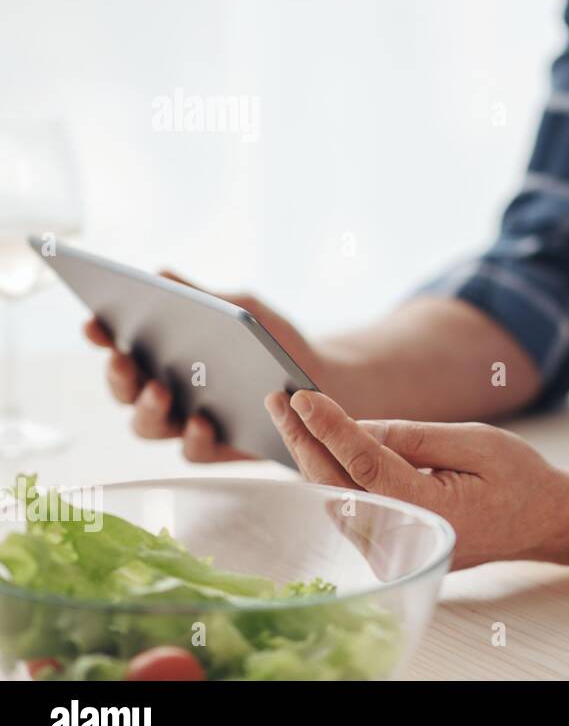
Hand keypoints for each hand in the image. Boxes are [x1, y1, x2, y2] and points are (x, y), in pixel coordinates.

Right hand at [84, 271, 335, 461]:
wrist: (317, 380)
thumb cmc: (273, 343)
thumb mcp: (244, 312)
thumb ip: (204, 298)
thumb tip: (161, 275)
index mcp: (162, 354)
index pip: (119, 345)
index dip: (100, 335)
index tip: (94, 322)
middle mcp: (163, 391)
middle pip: (124, 389)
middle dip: (117, 374)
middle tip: (122, 358)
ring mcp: (183, 423)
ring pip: (146, 425)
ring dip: (146, 409)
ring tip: (161, 389)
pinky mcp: (214, 447)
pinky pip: (192, 450)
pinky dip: (192, 437)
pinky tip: (202, 421)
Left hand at [264, 390, 568, 569]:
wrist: (540, 521)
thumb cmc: (517, 477)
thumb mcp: (476, 442)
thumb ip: (416, 438)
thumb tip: (357, 427)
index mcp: (431, 511)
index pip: (365, 465)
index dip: (330, 428)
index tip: (302, 397)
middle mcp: (404, 537)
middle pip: (336, 485)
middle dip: (304, 439)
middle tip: (278, 398)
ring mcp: (393, 550)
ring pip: (334, 499)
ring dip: (309, 456)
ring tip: (289, 414)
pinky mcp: (387, 547)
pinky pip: (346, 508)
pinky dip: (327, 474)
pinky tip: (313, 443)